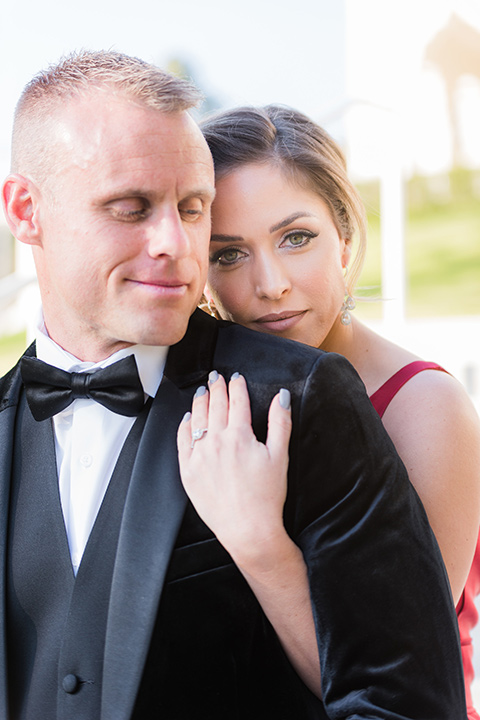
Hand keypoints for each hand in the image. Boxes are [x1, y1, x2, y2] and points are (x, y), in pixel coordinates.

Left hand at [177, 371, 291, 570]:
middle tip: (216, 377)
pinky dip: (185, 426)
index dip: (236, 386)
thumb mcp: (279, 455)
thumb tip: (281, 396)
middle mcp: (216, 442)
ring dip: (200, 402)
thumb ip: (279, 422)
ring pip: (197, 419)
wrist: (248, 529)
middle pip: (215, 406)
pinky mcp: (188, 471)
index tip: (235, 378)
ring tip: (202, 392)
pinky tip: (188, 418)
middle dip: (216, 388)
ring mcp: (199, 456)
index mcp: (239, 435)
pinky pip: (182, 441)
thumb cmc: (266, 496)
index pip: (236, 401)